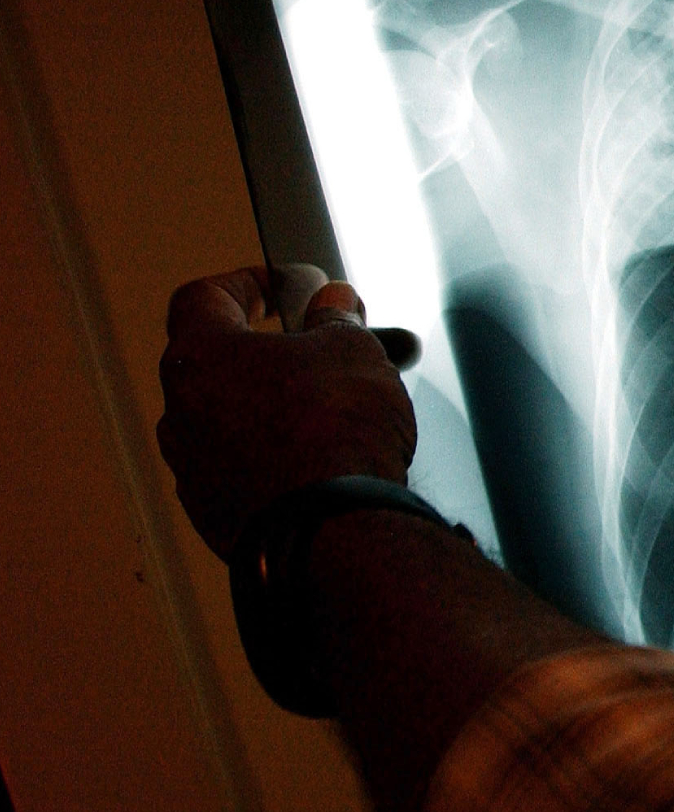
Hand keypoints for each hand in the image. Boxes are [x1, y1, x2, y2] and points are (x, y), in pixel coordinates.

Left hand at [156, 266, 415, 560]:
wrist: (331, 528)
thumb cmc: (332, 433)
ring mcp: (192, 467)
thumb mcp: (353, 349)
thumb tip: (333, 304)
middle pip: (215, 363)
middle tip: (315, 350)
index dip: (246, 283)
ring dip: (267, 408)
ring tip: (326, 410)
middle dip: (265, 352)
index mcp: (201, 355)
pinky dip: (272, 456)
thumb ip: (336, 319)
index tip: (281, 285)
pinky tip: (318, 459)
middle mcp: (182, 410)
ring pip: (226, 420)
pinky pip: (239, 468)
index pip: (205, 297)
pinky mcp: (214, 512)